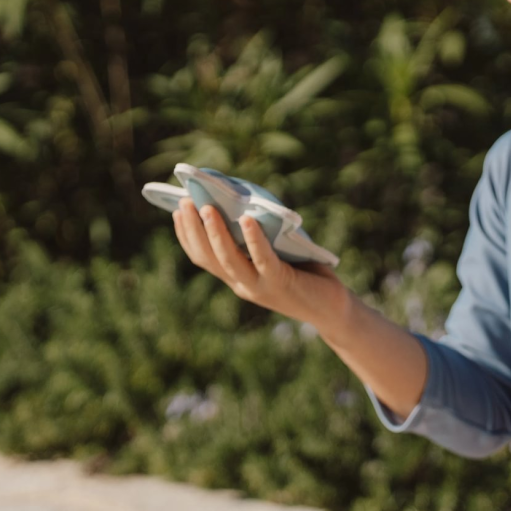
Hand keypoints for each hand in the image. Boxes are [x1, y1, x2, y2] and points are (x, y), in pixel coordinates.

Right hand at [172, 198, 351, 329]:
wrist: (332, 309)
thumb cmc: (305, 274)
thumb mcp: (275, 254)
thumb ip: (258, 237)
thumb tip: (244, 202)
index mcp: (237, 278)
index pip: (203, 258)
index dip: (187, 235)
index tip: (178, 210)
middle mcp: (243, 285)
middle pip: (209, 257)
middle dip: (194, 229)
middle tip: (185, 202)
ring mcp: (260, 287)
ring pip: (229, 260)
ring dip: (216, 233)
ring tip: (207, 208)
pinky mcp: (281, 283)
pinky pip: (262, 259)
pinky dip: (253, 239)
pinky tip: (247, 219)